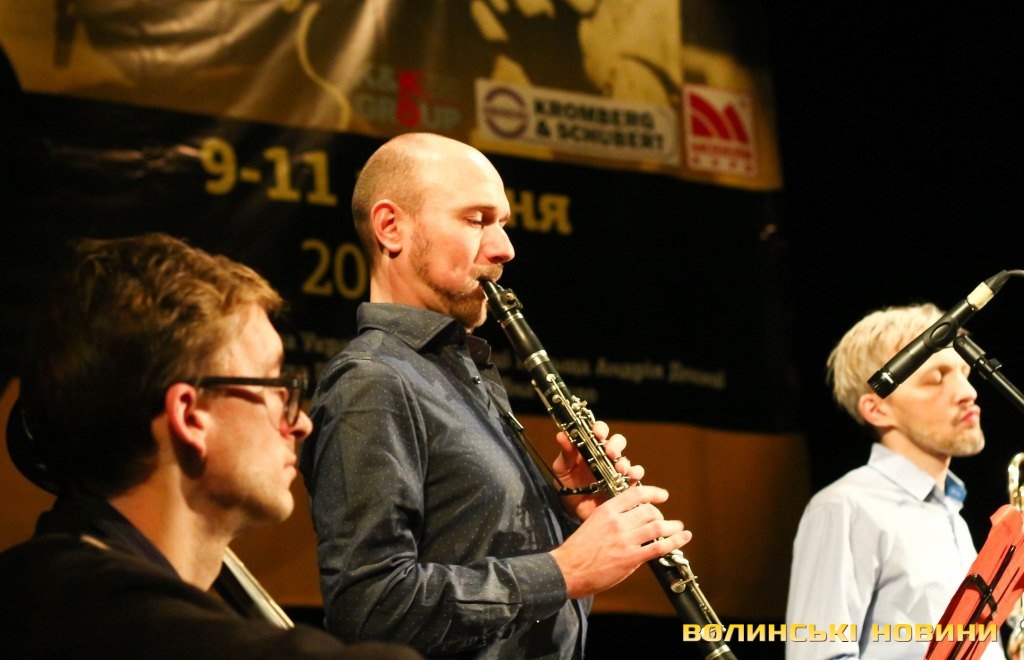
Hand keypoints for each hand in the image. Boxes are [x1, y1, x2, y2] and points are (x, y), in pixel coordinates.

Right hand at [549, 484, 691, 598]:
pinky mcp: (631, 558)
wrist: (568, 569)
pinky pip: (659, 547)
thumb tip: (634, 522)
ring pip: (657, 526)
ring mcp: (625, 540)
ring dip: (672, 527)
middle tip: (664, 522)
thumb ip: (614, 520)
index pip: (636, 494)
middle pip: (649, 511)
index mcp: (607, 510)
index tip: (663, 495)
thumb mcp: (593, 524)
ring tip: (679, 528)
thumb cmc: (578, 549)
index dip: (653, 493)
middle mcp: (618, 522)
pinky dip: (675, 542)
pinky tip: (683, 538)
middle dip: (660, 516)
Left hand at [551, 419, 644, 519]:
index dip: (600, 429)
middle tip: (610, 453)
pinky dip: (635, 475)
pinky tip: (629, 478)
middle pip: (617, 442)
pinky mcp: (624, 485)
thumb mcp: (562, 470)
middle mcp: (606, 457)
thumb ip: (565, 454)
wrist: (575, 512)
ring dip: (624, 462)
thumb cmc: (569, 487)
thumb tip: (561, 435)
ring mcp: (616, 470)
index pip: (599, 431)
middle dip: (616, 445)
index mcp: (590, 448)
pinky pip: (635, 477)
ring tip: (619, 469)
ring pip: (626, 459)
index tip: (597, 434)